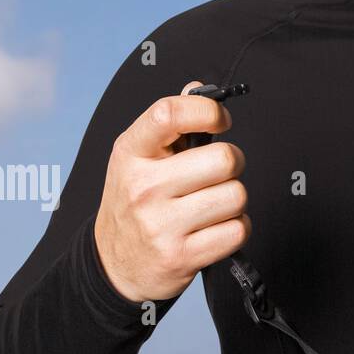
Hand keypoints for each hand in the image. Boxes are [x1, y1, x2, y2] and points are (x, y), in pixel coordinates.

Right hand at [94, 81, 249, 302]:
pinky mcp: (181, 256)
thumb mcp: (138, 159)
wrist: (115, 264)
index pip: (170, 112)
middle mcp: (143, 187)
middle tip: (220, 173)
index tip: (221, 121)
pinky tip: (216, 228)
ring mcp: (161, 224)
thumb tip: (199, 88)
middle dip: (233, 163)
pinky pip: (238, 230)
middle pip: (224, 159)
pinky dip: (237, 228)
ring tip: (213, 204)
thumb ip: (170, 123)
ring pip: (237, 196)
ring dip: (235, 200)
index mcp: (131, 152)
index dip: (209, 110)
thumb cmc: (134, 203)